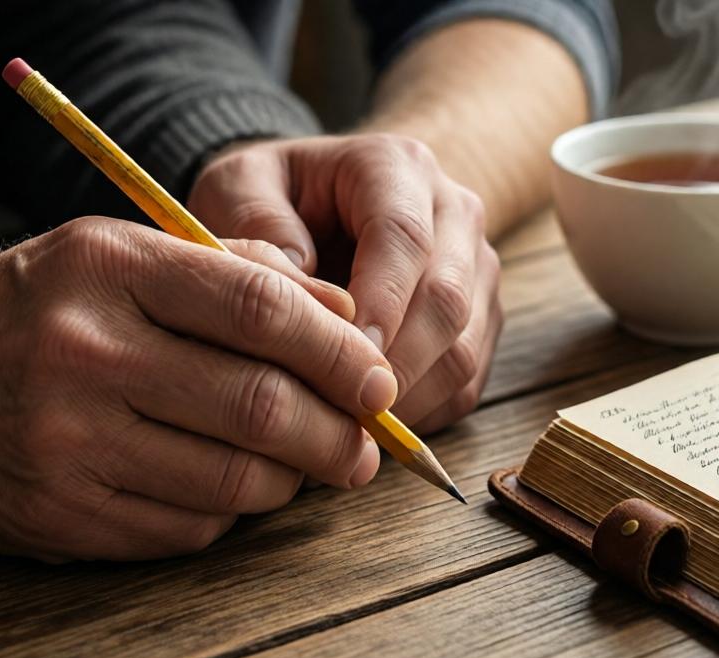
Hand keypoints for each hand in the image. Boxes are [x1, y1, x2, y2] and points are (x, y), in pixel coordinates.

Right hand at [0, 217, 397, 560]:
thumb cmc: (31, 313)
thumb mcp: (115, 256)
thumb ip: (232, 270)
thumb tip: (345, 312)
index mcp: (107, 266)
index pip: (261, 308)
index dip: (342, 350)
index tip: (379, 380)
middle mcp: (85, 352)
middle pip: (261, 405)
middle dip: (338, 434)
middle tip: (364, 445)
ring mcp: (68, 442)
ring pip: (236, 480)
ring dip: (293, 481)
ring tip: (303, 465)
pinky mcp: (60, 516)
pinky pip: (189, 528)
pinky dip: (230, 512)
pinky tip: (227, 486)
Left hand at [189, 134, 501, 432]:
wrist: (318, 205)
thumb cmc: (273, 198)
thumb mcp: (237, 185)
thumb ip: (255, 222)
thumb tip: (297, 290)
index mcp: (398, 167)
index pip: (405, 238)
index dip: (380, 303)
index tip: (341, 356)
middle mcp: (454, 213)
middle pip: (447, 300)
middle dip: (395, 365)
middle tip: (338, 412)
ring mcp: (475, 270)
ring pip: (464, 348)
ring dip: (408, 398)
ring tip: (344, 429)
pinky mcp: (480, 321)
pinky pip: (465, 382)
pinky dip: (421, 414)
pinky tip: (367, 427)